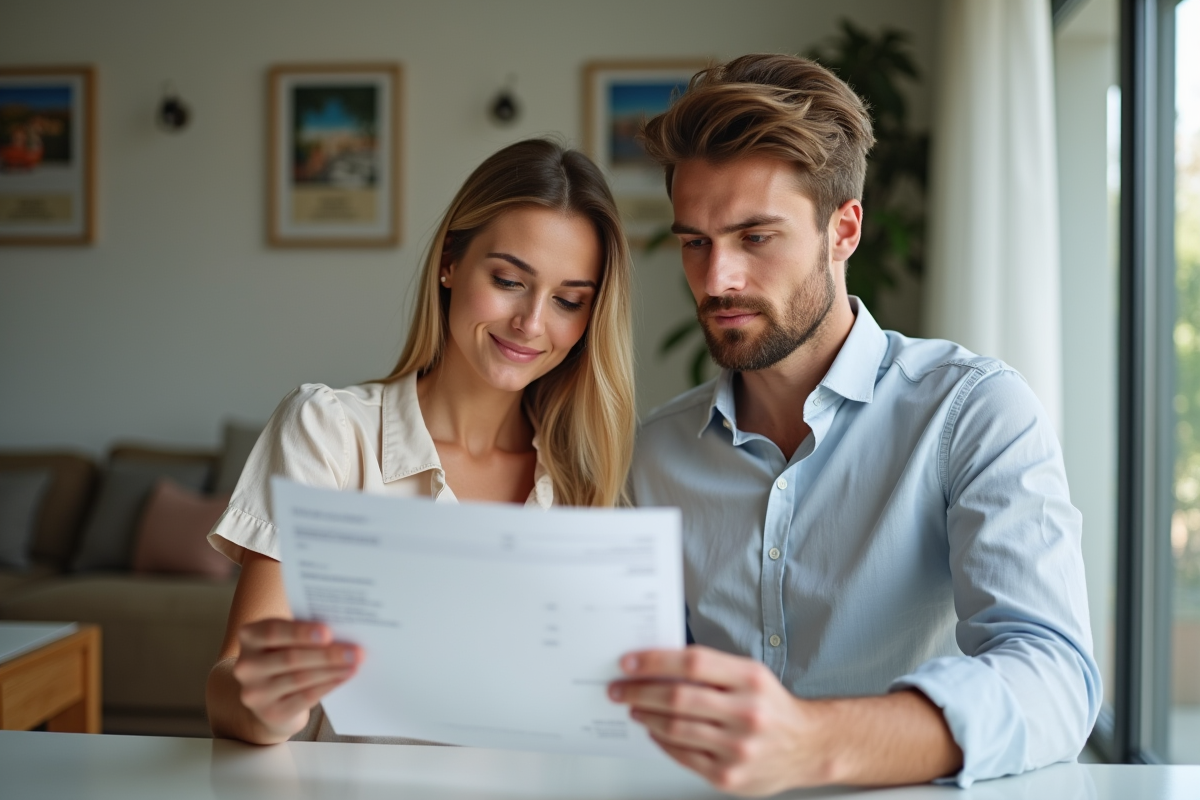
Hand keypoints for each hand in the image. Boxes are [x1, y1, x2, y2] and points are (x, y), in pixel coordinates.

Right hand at [231, 619, 361, 740]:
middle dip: (328, 654)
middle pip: (291, 658)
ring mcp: (255, 692)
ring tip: (355, 663)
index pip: (273, 631)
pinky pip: (305, 697)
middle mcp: (246, 666)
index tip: (328, 632)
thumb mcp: (285, 641)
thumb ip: (302, 633)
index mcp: (249, 637)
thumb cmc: (284, 658)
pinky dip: (328, 686)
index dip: (300, 632)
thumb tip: (341, 628)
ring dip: (332, 670)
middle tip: (356, 651)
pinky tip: (344, 677)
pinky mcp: (270, 712)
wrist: (270, 699)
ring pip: (300, 678)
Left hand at [608, 646, 832, 795]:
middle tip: (618, 689)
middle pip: (677, 698)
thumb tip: (657, 665)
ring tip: (633, 709)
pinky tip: (654, 731)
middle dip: (638, 692)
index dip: (654, 661)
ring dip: (644, 717)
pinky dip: (661, 741)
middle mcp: (746, 713)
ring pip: (674, 729)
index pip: (692, 664)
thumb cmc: (772, 707)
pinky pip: (681, 755)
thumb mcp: (751, 675)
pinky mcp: (728, 777)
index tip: (628, 662)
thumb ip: (711, 670)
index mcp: (751, 679)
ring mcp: (737, 748)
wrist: (808, 748)